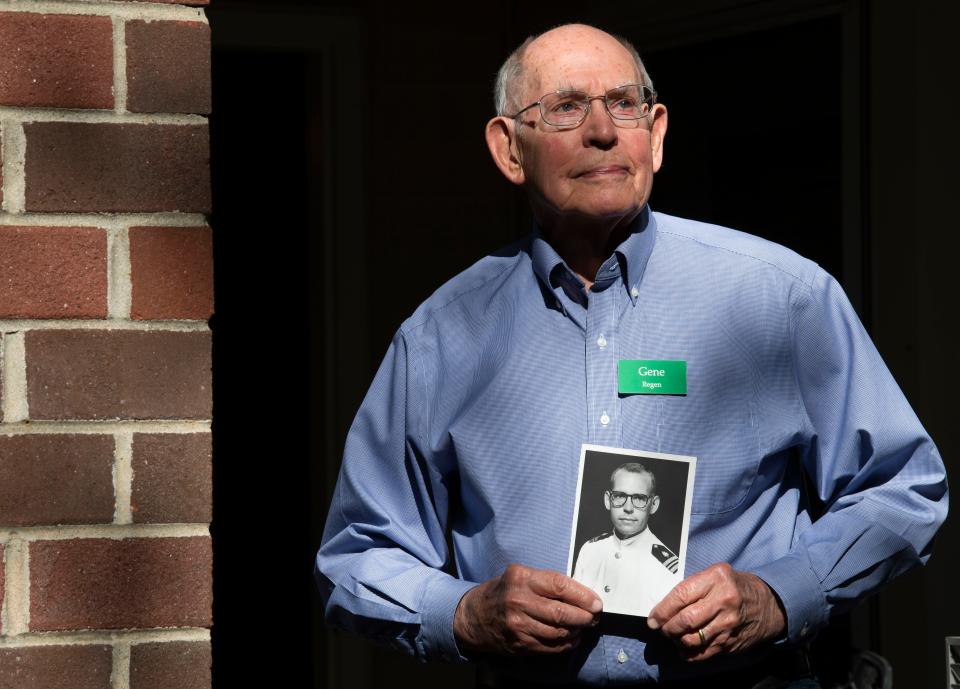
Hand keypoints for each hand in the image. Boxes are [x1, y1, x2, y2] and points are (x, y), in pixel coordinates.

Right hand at [453, 564, 601, 655]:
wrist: (473, 616)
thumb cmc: (502, 592)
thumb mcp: (519, 576)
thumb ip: (546, 581)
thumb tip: (580, 592)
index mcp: (521, 579)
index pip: (560, 586)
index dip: (582, 595)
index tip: (596, 602)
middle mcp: (518, 601)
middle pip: (561, 613)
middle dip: (584, 616)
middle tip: (594, 616)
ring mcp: (518, 626)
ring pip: (558, 632)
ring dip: (576, 631)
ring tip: (583, 626)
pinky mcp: (519, 644)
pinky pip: (550, 646)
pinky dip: (565, 643)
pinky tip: (571, 638)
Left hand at [646, 563, 785, 660]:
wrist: (768, 604)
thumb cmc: (734, 586)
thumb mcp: (715, 575)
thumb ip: (693, 586)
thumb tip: (664, 605)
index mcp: (716, 579)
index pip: (681, 595)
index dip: (662, 610)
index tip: (653, 619)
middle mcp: (724, 601)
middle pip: (685, 620)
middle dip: (667, 627)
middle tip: (661, 628)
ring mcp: (729, 624)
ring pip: (693, 639)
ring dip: (677, 640)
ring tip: (673, 636)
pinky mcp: (731, 642)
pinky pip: (704, 652)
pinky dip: (689, 653)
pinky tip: (684, 647)